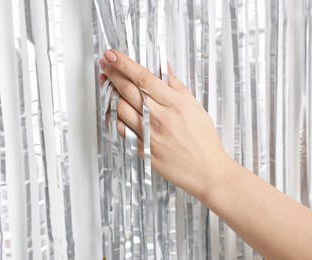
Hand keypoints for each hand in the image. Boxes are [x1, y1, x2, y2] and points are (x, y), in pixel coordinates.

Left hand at [99, 49, 234, 198]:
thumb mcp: (195, 107)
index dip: (124, 64)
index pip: (143, 78)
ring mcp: (149, 135)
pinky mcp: (142, 149)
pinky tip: (112, 108)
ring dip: (110, 93)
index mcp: (174, 104)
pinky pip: (121, 129)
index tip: (113, 54)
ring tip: (106, 83)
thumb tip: (163, 67)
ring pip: (120, 108)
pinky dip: (113, 116)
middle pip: (128, 90)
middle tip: (105, 64)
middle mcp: (159, 118)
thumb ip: (177, 86)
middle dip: (112, 73)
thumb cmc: (203, 140)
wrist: (206, 171)